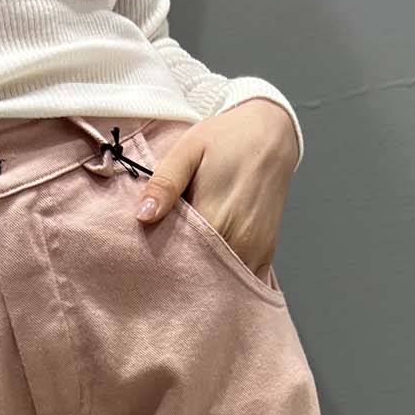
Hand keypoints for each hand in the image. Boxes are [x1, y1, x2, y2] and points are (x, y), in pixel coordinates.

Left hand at [134, 98, 298, 277]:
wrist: (271, 133)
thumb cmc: (228, 139)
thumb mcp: (189, 150)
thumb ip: (165, 183)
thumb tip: (143, 216)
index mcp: (215, 220)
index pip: (180, 259)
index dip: (161, 260)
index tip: (149, 255)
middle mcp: (238, 243)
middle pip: (200, 274)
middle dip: (181, 273)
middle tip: (164, 259)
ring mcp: (254, 252)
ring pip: (220, 281)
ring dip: (203, 277)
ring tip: (187, 260)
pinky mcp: (265, 255)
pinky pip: (240, 280)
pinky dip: (224, 278)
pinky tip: (211, 264)